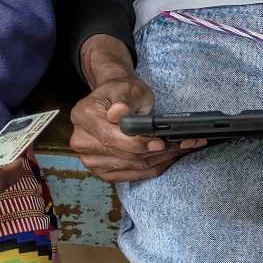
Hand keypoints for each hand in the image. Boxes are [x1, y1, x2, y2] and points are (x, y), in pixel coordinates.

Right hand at [70, 35, 199, 183]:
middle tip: (181, 145)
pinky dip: (153, 167)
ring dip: (159, 160)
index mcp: (83, 116)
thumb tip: (118, 113)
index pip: (111, 137)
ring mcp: (90, 159)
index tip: (159, 142)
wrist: (115, 100)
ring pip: (131, 166)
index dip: (137, 143)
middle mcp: (81, 140)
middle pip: (123, 155)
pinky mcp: (102, 171)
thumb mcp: (126, 87)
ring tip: (179, 149)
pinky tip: (168, 159)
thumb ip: (123, 100)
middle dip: (155, 152)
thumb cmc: (122, 92)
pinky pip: (131, 175)